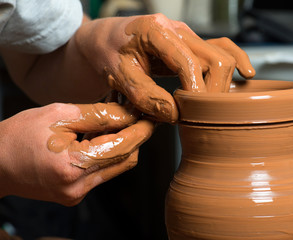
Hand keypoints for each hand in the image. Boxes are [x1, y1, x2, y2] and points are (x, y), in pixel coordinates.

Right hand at [0, 103, 153, 205]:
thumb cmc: (18, 135)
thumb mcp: (60, 115)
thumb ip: (99, 115)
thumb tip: (129, 113)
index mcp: (72, 166)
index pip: (123, 147)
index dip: (142, 130)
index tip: (152, 117)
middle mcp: (78, 187)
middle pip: (125, 160)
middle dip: (136, 136)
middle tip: (138, 115)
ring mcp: (77, 194)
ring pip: (117, 166)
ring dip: (124, 144)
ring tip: (119, 122)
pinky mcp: (76, 194)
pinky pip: (104, 171)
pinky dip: (109, 153)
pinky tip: (104, 136)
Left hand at [73, 13, 254, 122]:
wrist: (105, 39)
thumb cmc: (108, 53)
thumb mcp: (120, 76)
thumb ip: (146, 96)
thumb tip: (176, 114)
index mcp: (157, 31)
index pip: (190, 62)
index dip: (196, 91)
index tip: (192, 113)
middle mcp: (178, 30)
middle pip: (216, 59)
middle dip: (214, 91)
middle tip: (204, 115)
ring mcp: (187, 36)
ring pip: (223, 56)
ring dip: (224, 83)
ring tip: (218, 107)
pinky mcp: (191, 45)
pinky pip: (221, 50)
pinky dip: (235, 62)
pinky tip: (246, 76)